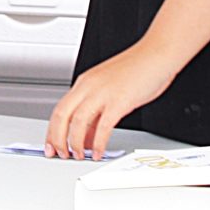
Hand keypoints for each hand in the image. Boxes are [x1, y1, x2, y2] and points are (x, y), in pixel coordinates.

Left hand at [43, 42, 176, 160]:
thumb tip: (87, 135)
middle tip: (60, 154)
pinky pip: (103, 126)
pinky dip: (98, 142)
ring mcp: (103, 93)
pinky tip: (98, 151)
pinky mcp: (119, 100)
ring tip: (79, 155)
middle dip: (58, 139)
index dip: (52, 131)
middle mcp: (89, 86)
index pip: (60, 109)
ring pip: (77, 121)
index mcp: (84, 83)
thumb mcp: (109, 89)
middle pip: (62, 115)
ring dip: (75, 143)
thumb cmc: (138, 69)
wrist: (157, 53)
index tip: (52, 145)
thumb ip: (96, 111)